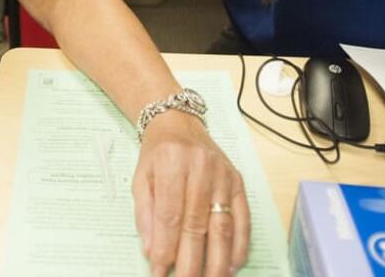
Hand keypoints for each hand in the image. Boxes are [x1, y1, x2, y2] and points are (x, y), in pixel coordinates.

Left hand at [133, 112, 249, 276]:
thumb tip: (152, 251)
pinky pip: (243, 218)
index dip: (165, 248)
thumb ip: (145, 215)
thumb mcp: (140, 178)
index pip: (170, 215)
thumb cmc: (157, 154)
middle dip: (190, 261)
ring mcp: (223, 175)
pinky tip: (232, 264)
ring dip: (217, 260)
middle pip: (197, 224)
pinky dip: (239, 245)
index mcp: (172, 163)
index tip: (159, 271)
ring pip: (222, 225)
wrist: (179, 122)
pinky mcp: (238, 182)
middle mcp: (201, 168)